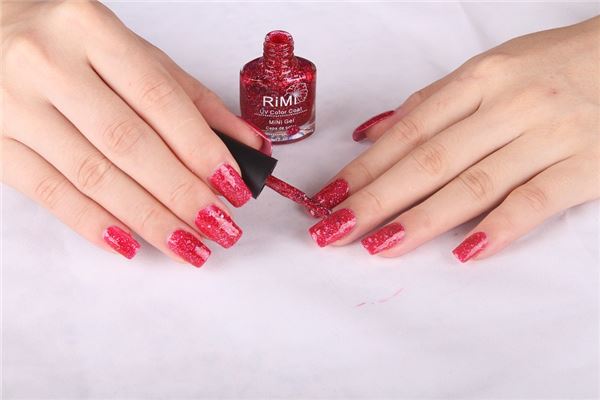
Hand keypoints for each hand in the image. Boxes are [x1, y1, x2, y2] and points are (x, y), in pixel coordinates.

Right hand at [1, 1, 270, 266]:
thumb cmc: (74, 45)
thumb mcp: (137, 55)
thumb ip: (193, 100)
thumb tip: (249, 146)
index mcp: (91, 29)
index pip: (159, 99)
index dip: (200, 149)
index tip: (234, 188)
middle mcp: (48, 63)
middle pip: (128, 143)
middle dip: (181, 194)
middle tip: (219, 227)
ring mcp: (13, 105)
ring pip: (92, 175)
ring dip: (148, 218)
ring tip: (188, 245)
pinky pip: (49, 192)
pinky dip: (94, 224)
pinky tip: (131, 244)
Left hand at [309, 17, 599, 261]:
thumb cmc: (554, 67)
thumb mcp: (492, 69)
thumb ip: (431, 103)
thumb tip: (371, 133)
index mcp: (481, 79)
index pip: (409, 132)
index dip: (365, 168)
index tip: (329, 198)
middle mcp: (509, 105)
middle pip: (429, 161)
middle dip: (375, 200)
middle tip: (334, 231)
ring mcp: (549, 135)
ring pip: (472, 184)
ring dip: (420, 220)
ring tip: (379, 246)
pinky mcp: (587, 166)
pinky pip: (535, 202)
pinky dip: (498, 228)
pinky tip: (462, 252)